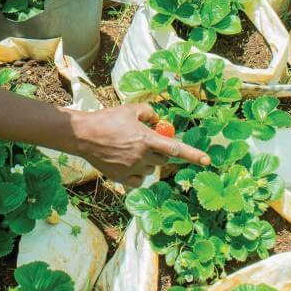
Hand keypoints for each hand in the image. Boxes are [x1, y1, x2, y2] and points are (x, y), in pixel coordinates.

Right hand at [66, 104, 209, 186]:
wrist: (83, 135)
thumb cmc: (107, 120)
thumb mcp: (130, 109)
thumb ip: (149, 112)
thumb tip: (158, 119)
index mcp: (146, 139)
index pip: (176, 149)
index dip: (193, 155)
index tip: (207, 161)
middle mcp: (141, 156)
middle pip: (163, 159)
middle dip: (159, 151)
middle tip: (146, 141)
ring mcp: (131, 169)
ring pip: (151, 169)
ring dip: (148, 162)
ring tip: (131, 150)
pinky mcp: (121, 178)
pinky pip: (139, 180)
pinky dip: (139, 174)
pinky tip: (129, 164)